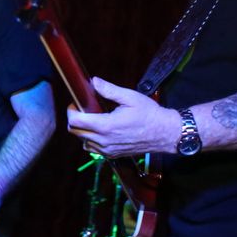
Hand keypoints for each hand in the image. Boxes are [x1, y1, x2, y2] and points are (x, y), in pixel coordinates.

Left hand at [66, 76, 180, 156]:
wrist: (165, 134)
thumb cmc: (149, 114)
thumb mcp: (130, 97)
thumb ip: (109, 90)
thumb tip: (93, 82)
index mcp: (106, 126)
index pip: (75, 122)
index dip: (71, 111)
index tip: (76, 103)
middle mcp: (104, 141)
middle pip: (75, 132)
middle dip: (75, 119)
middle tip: (83, 108)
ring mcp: (108, 150)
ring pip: (83, 141)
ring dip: (83, 130)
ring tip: (94, 118)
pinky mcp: (113, 155)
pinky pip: (93, 149)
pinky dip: (91, 139)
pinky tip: (101, 129)